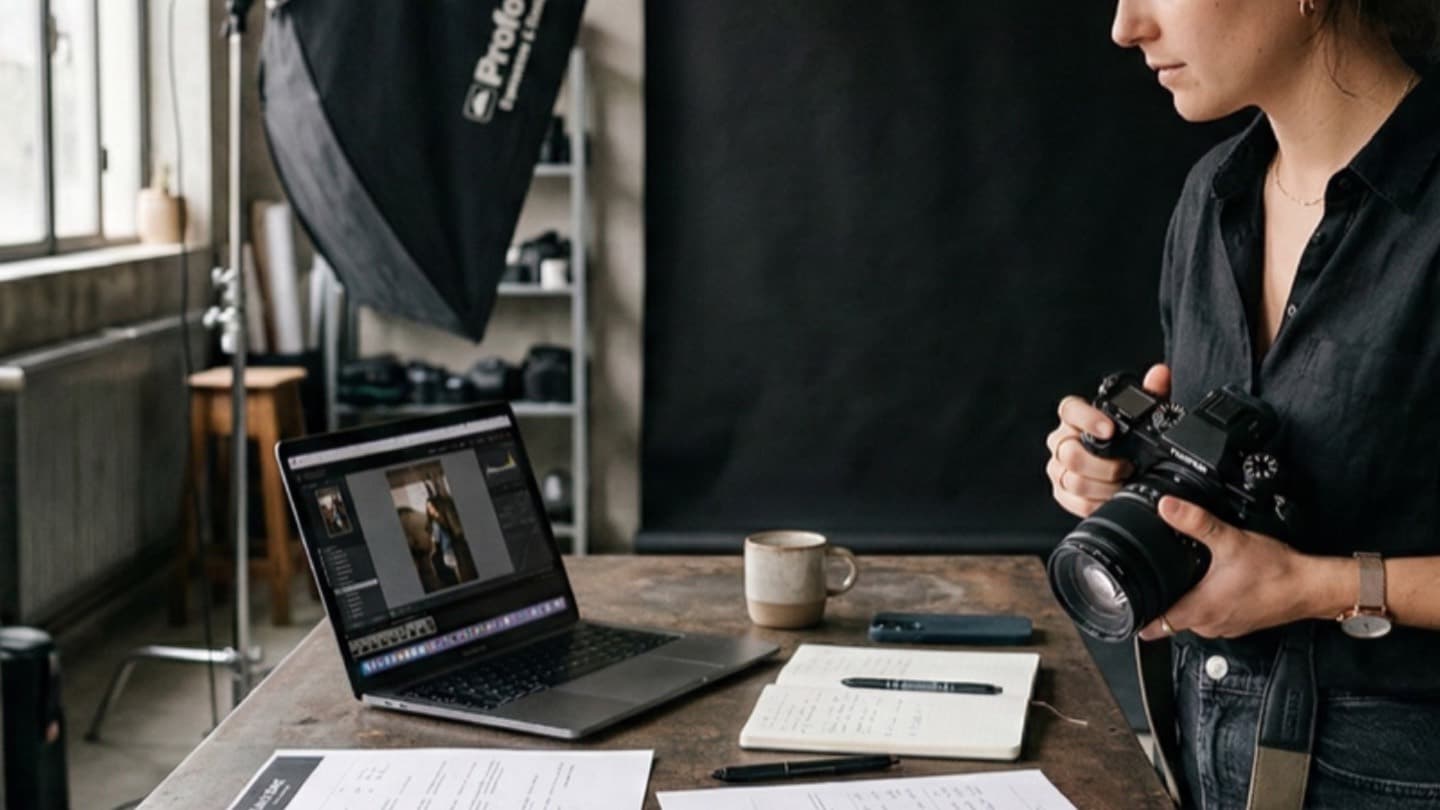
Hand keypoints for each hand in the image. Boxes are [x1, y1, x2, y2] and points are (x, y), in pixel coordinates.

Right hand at [1045, 364, 1170, 517]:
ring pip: (1071, 479)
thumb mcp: (1142, 417)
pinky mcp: (1061, 492)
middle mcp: (1062, 442)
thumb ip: (1149, 394)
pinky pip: (1072, 501)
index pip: (1069, 410)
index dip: (1087, 419)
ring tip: (1122, 484)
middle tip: (1126, 467)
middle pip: (1069, 452)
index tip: (1110, 430)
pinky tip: (1110, 498)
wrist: (1119, 472)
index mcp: (1075, 419)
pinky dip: (1094, 503)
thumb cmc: (1126, 442)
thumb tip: (1160, 373)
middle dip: (1102, 464)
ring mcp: (1059, 467)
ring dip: (1102, 486)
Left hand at [1138, 496, 1315, 639]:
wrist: (1312, 586)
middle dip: (1160, 600)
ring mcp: (1226, 626)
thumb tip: (1167, 507)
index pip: (1154, 625)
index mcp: (1200, 610)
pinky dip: (1207, 601)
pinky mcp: (1240, 622)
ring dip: (1185, 601)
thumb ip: (1195, 522)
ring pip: (1192, 618)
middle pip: (1170, 619)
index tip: (1123, 605)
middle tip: (1150, 578)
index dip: (1136, 616)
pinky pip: (1213, 615)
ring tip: (1180, 578)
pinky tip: (1211, 583)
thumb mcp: (1230, 540)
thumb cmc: (1277, 571)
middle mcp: (1210, 624)